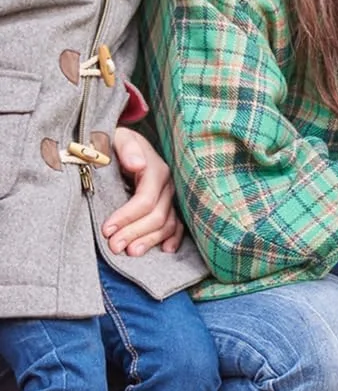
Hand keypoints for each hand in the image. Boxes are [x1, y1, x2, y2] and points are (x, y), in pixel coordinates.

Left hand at [104, 128, 184, 255]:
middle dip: (135, 233)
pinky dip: (173, 238)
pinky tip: (166, 250)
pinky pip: (178, 225)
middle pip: (157, 215)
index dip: (127, 217)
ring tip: (131, 252)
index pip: (145, 200)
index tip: (106, 230)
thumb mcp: (117, 138)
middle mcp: (168, 184)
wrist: (125, 142)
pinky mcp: (172, 204)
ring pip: (168, 224)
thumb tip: (137, 165)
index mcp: (156, 169)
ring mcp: (173, 196)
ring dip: (150, 240)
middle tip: (114, 247)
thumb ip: (126, 149)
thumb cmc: (116, 142)